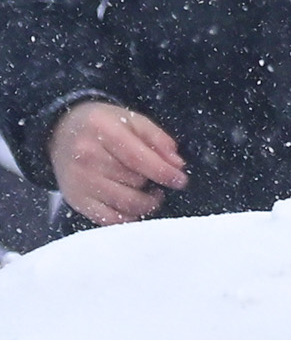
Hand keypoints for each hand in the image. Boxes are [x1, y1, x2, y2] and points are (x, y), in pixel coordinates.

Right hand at [50, 99, 186, 223]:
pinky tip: (136, 206)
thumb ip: (158, 139)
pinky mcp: (75, 200)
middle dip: (153, 182)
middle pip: (134, 180)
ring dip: (146, 202)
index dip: (163, 172)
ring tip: (152, 193)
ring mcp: (79, 182)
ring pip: (125, 202)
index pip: (138, 158)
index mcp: (103, 131)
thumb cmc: (103, 126)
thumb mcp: (132, 120)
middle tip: (157, 178)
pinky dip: (128, 217)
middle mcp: (86, 157)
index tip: (180, 180)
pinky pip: (108, 219)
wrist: (61, 134)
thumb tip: (177, 164)